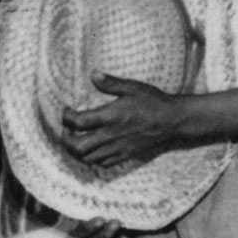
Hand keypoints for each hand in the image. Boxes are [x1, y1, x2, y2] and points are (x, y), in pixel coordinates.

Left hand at [61, 74, 184, 170]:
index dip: (66, 117)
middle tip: (65, 130)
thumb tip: (93, 74)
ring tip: (75, 140)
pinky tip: (92, 149)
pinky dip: (92, 159)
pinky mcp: (125, 155)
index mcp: (110, 117)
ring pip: (88, 158)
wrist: (172, 120)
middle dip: (66, 140)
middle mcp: (111, 135)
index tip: (66, 111)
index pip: (78, 122)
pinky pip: (102, 163)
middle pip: (78, 147)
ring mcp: (117, 148)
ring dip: (76, 151)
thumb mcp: (132, 87)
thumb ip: (110, 83)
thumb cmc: (152, 101)